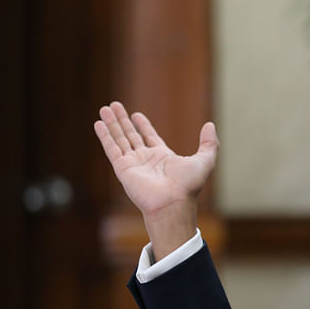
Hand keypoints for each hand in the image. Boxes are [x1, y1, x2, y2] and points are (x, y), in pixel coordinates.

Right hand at [94, 101, 218, 257]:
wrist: (173, 202)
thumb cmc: (189, 185)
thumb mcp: (205, 160)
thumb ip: (209, 143)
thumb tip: (210, 125)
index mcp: (163, 157)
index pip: (150, 137)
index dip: (143, 126)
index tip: (136, 115)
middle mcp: (146, 160)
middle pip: (131, 136)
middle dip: (123, 121)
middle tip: (115, 106)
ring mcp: (133, 164)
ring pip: (120, 139)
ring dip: (112, 124)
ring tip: (104, 108)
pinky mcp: (123, 168)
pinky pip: (111, 149)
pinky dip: (105, 136)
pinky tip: (99, 123)